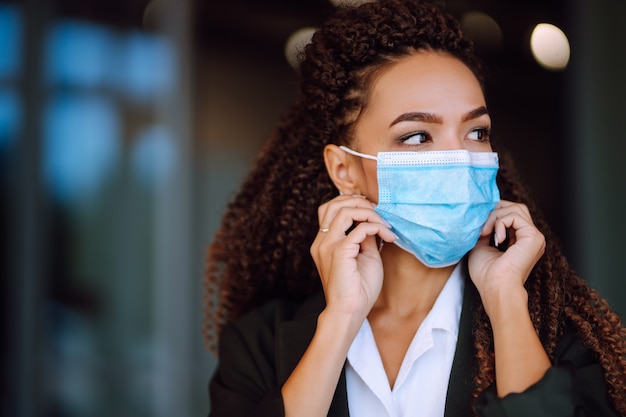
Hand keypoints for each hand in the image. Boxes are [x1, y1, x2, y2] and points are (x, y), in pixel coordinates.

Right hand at [310, 195, 396, 321]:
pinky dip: (376, 227)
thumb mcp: (364, 256)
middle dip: (359, 201)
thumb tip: (373, 221)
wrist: (349, 312)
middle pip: (334, 204)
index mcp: (324, 242)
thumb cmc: (358, 290)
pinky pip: (359, 228)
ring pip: (345, 210)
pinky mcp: (339, 252)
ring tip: (385, 224)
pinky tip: (388, 236)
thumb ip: (365, 237)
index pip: (330, 209)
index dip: (352, 203)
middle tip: (379, 212)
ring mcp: (328, 245)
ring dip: (369, 213)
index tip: (374, 212)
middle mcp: (322, 241)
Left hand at [468, 200, 545, 316]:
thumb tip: (483, 215)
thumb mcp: (481, 245)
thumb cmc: (486, 274)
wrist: (495, 287)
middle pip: (516, 207)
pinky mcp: (534, 236)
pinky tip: (496, 238)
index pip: (510, 214)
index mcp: (519, 240)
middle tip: (482, 227)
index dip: (493, 214)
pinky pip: (514, 216)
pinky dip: (500, 222)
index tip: (479, 227)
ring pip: (515, 208)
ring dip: (495, 217)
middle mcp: (529, 237)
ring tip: (485, 232)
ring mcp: (534, 236)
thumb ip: (485, 229)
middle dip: (496, 211)